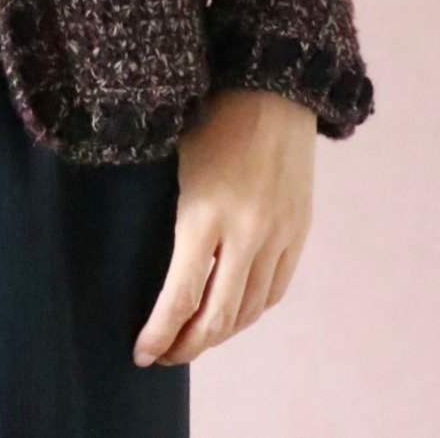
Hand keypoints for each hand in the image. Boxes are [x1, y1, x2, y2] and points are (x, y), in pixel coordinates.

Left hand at [133, 88, 315, 366]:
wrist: (274, 83)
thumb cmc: (210, 109)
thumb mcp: (173, 155)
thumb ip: (168, 210)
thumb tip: (145, 251)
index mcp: (204, 214)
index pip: (181, 296)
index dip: (160, 333)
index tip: (141, 353)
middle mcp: (246, 234)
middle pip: (219, 316)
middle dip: (188, 345)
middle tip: (164, 356)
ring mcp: (278, 235)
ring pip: (250, 309)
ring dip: (221, 333)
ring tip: (194, 340)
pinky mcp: (299, 230)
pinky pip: (276, 288)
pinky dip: (252, 310)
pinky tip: (233, 314)